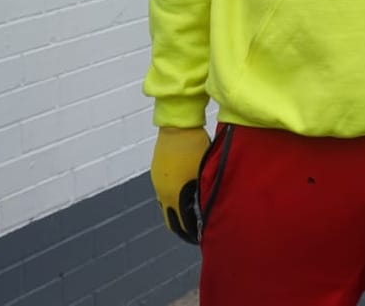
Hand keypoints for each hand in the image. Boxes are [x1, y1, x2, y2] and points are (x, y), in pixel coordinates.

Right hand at [151, 126, 209, 243]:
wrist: (178, 126)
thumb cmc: (196, 148)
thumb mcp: (205, 172)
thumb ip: (205, 193)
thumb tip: (208, 210)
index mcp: (175, 195)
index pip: (182, 224)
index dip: (192, 233)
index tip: (201, 238)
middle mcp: (163, 192)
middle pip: (170, 221)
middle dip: (182, 229)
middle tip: (195, 233)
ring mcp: (158, 181)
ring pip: (165, 207)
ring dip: (175, 213)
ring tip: (189, 216)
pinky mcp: (157, 172)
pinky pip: (163, 193)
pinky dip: (172, 200)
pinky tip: (182, 197)